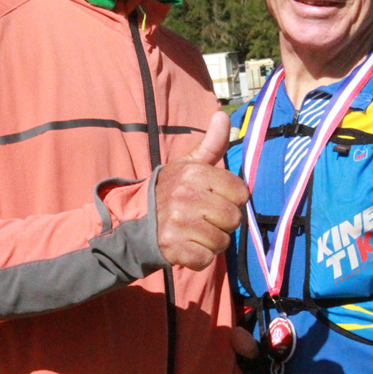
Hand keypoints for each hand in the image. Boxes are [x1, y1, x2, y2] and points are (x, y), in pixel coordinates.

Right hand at [155, 110, 248, 269]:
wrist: (132, 221)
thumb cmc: (168, 191)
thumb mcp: (188, 165)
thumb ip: (211, 143)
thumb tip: (223, 115)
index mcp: (194, 173)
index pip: (240, 193)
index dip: (231, 199)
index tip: (215, 199)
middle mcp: (186, 196)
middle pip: (234, 219)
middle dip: (223, 223)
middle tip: (204, 219)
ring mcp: (178, 223)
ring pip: (222, 241)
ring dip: (212, 242)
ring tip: (195, 233)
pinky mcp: (173, 248)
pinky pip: (206, 259)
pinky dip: (200, 257)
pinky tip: (188, 247)